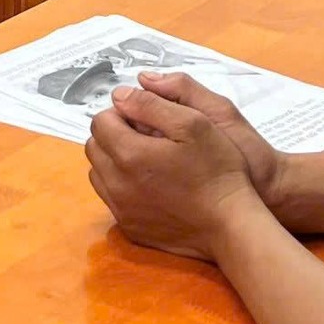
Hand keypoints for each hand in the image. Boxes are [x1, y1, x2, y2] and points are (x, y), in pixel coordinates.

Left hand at [84, 84, 266, 261]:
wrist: (228, 225)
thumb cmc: (216, 171)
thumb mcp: (193, 123)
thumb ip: (151, 104)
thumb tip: (119, 96)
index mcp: (129, 154)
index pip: (101, 121)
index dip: (123, 113)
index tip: (146, 118)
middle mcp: (116, 183)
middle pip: (95, 147)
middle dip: (114, 135)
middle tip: (147, 136)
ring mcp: (121, 208)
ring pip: (99, 173)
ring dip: (114, 160)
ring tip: (148, 159)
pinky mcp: (129, 227)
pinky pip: (111, 199)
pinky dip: (122, 186)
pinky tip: (151, 184)